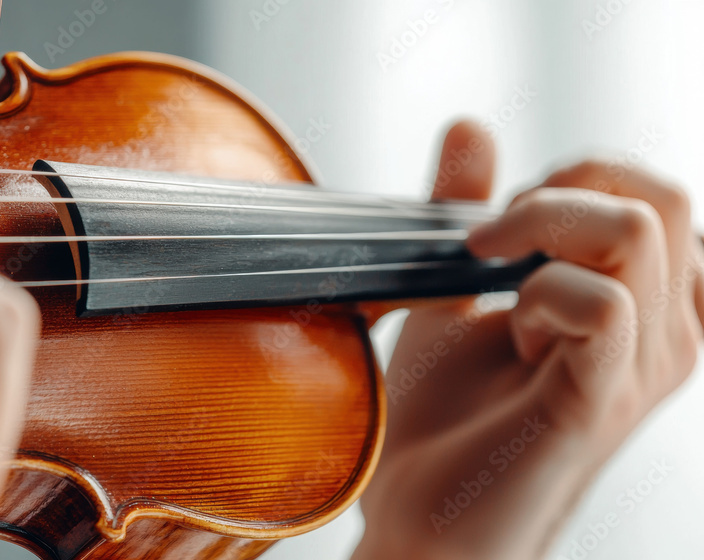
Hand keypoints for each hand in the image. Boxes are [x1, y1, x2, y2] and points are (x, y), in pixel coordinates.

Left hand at [353, 122, 701, 558]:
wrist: (418, 512)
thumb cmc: (441, 416)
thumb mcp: (451, 290)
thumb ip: (466, 207)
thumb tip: (472, 124)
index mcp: (639, 305)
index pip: (651, 192)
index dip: (572, 182)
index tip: (498, 226)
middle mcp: (662, 334)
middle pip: (661, 197)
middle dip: (559, 195)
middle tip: (487, 243)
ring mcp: (640, 369)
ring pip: (641, 232)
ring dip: (541, 237)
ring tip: (494, 293)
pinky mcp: (601, 401)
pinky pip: (604, 303)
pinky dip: (538, 295)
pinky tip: (508, 334)